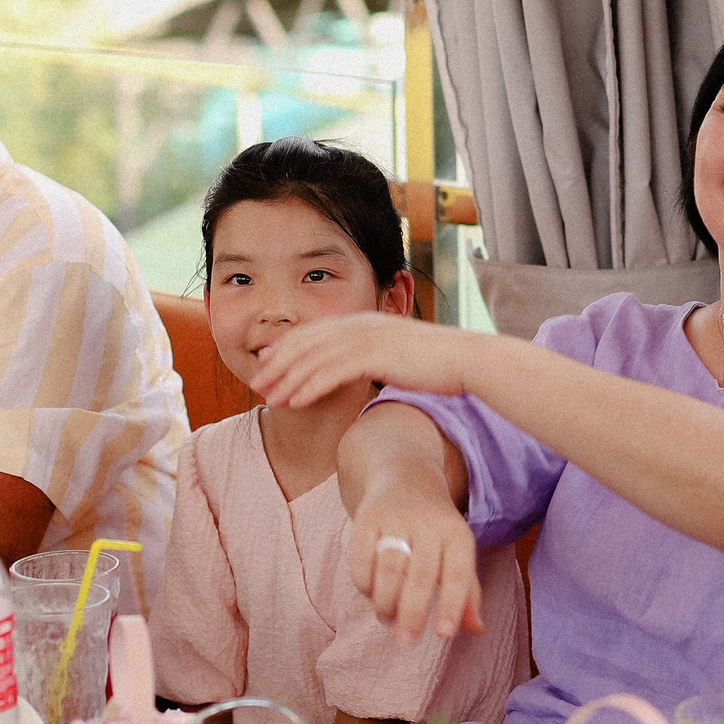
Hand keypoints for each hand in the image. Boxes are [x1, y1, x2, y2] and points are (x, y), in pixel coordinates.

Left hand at [253, 313, 491, 409]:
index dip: (288, 346)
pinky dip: (310, 386)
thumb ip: (380, 357)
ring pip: (314, 358)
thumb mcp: (401, 355)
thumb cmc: (438, 363)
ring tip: (270, 398)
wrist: (465, 359)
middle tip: (258, 382)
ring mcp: (367, 338)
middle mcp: (361, 325)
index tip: (268, 362)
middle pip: (307, 342)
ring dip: (288, 379)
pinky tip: (295, 402)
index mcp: (365, 322)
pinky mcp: (375, 355)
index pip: (315, 331)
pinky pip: (332, 372)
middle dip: (279, 363)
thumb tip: (370, 369)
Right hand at [348, 475, 483, 639]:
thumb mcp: (456, 552)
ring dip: (385, 600)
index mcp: (457, 534)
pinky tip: (369, 593)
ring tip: (386, 619)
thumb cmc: (435, 528)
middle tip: (406, 642)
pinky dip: (363, 580)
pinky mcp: (367, 516)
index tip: (443, 635)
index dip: (452, 604)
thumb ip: (467, 591)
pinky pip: (361, 555)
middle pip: (420, 574)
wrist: (404, 475)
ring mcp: (396, 518)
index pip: (457, 573)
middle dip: (412, 612)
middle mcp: (428, 523)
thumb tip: (475, 629)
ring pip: (389, 567)